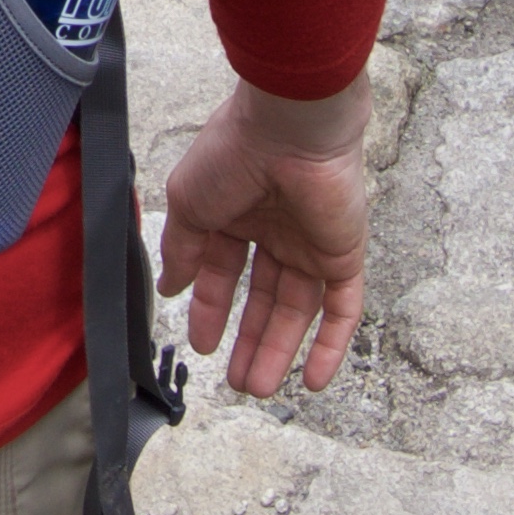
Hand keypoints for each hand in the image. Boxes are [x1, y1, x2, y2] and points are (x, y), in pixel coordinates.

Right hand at [156, 80, 373, 400]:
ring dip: (279, 350)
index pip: (224, 271)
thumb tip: (170, 287)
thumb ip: (182, 249)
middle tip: (238, 383)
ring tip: (258, 387)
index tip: (201, 344)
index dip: (212, 309)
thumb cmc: (233, 153)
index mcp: (238, 213)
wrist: (290, 127)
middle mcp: (277, 231)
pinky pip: (342, 309)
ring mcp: (312, 245)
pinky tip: (315, 380)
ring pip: (298, 310)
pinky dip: (331, 345)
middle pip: (264, 299)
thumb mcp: (189, 203)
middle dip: (249, 341)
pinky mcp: (344, 255)